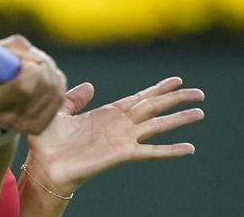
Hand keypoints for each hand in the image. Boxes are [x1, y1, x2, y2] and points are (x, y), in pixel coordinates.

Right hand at [0, 35, 66, 133]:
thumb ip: (10, 49)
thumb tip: (31, 52)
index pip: (23, 86)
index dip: (30, 67)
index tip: (24, 60)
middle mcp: (8, 119)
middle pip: (44, 86)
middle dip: (42, 64)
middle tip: (30, 59)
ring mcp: (24, 126)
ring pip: (54, 90)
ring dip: (49, 70)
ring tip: (35, 65)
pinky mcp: (38, 127)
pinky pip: (59, 97)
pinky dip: (55, 81)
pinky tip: (44, 76)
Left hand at [24, 77, 204, 195]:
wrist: (43, 163)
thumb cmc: (48, 140)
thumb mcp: (60, 110)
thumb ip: (75, 98)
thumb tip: (90, 86)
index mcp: (107, 114)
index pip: (139, 98)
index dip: (157, 89)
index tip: (177, 80)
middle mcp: (119, 125)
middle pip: (154, 107)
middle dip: (175, 99)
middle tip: (199, 93)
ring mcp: (123, 139)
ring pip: (158, 125)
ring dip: (179, 119)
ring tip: (200, 112)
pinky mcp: (122, 153)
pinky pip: (151, 151)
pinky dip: (171, 150)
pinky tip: (189, 147)